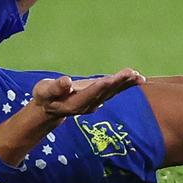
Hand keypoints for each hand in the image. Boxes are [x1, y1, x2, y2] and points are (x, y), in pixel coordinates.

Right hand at [28, 70, 144, 119]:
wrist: (50, 108)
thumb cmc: (44, 97)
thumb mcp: (44, 91)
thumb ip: (55, 87)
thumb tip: (66, 80)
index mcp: (74, 103)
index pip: (89, 94)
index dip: (99, 87)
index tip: (109, 79)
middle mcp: (88, 104)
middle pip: (105, 93)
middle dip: (118, 83)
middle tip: (131, 74)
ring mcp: (95, 102)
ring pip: (113, 92)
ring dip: (126, 84)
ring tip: (139, 76)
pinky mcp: (99, 96)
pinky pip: (114, 90)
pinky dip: (126, 84)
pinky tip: (137, 78)